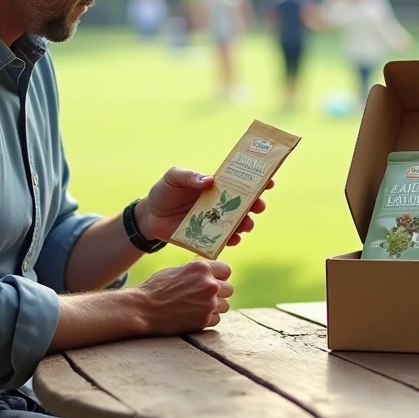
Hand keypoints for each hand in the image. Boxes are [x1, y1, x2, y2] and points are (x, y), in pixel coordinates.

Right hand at [134, 260, 232, 333]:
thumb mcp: (177, 271)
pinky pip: (217, 319)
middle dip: (218, 293)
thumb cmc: (156, 288)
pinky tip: (193, 316)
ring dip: (215, 307)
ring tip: (197, 307)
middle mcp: (209, 284)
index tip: (213, 281)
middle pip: (229, 289)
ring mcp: (208, 303)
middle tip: (203, 297)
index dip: (219, 276)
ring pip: (225, 306)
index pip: (226, 270)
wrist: (143, 309)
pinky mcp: (204, 320)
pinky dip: (207, 319)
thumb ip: (196, 271)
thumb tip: (209, 270)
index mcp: (202, 268)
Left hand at [136, 167, 273, 246]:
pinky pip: (224, 240)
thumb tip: (209, 180)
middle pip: (245, 204)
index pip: (240, 182)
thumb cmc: (163, 191)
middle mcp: (220, 203)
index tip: (269, 181)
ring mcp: (215, 221)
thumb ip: (189, 176)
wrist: (149, 216)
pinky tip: (234, 239)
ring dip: (246, 223)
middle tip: (258, 206)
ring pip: (238, 223)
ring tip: (246, 224)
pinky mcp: (207, 237)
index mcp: (216, 186)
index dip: (257, 181)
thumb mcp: (173, 177)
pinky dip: (231, 240)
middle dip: (256, 205)